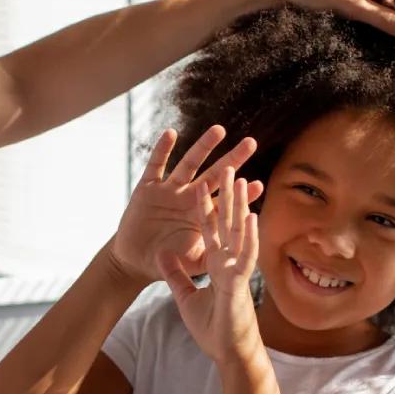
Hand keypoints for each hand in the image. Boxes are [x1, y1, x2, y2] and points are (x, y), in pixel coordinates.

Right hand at [107, 125, 262, 286]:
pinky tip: (171, 134)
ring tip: (219, 131)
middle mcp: (189, 197)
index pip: (227, 201)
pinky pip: (156, 165)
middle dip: (232, 160)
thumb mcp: (195, 262)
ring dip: (203, 147)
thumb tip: (239, 261)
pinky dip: (162, 150)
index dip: (242, 194)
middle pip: (215, 175)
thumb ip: (215, 259)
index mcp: (202, 214)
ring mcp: (168, 191)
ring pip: (189, 164)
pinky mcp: (147, 188)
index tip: (259, 185)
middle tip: (251, 143)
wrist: (136, 262)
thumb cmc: (168, 261)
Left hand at [158, 167, 261, 361]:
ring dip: (240, 206)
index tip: (204, 183)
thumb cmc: (213, 329)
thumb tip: (163, 254)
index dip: (206, 206)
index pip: (210, 229)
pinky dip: (248, 237)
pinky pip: (245, 257)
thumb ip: (176, 275)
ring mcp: (237, 271)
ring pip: (239, 232)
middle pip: (227, 223)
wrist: (228, 353)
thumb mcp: (185, 297)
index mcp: (217, 264)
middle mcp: (229, 262)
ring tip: (242, 179)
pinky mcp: (240, 284)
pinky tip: (251, 216)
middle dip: (226, 196)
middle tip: (229, 166)